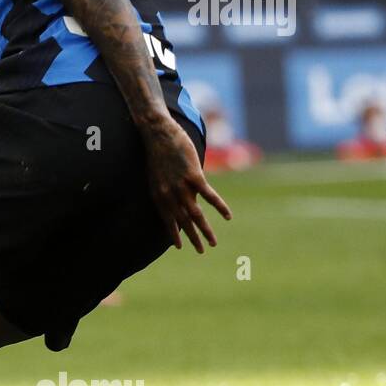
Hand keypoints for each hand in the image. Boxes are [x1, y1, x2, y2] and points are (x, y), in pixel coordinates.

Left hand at [142, 117, 231, 253]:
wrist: (158, 134)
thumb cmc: (158, 152)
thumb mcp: (157, 176)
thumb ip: (169, 190)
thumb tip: (182, 200)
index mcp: (158, 195)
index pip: (167, 220)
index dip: (174, 234)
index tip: (180, 247)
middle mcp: (168, 195)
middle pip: (183, 222)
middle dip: (193, 238)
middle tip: (201, 251)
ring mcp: (181, 186)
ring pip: (196, 214)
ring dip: (206, 230)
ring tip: (213, 243)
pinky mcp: (193, 176)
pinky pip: (209, 196)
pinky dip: (219, 207)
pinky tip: (228, 216)